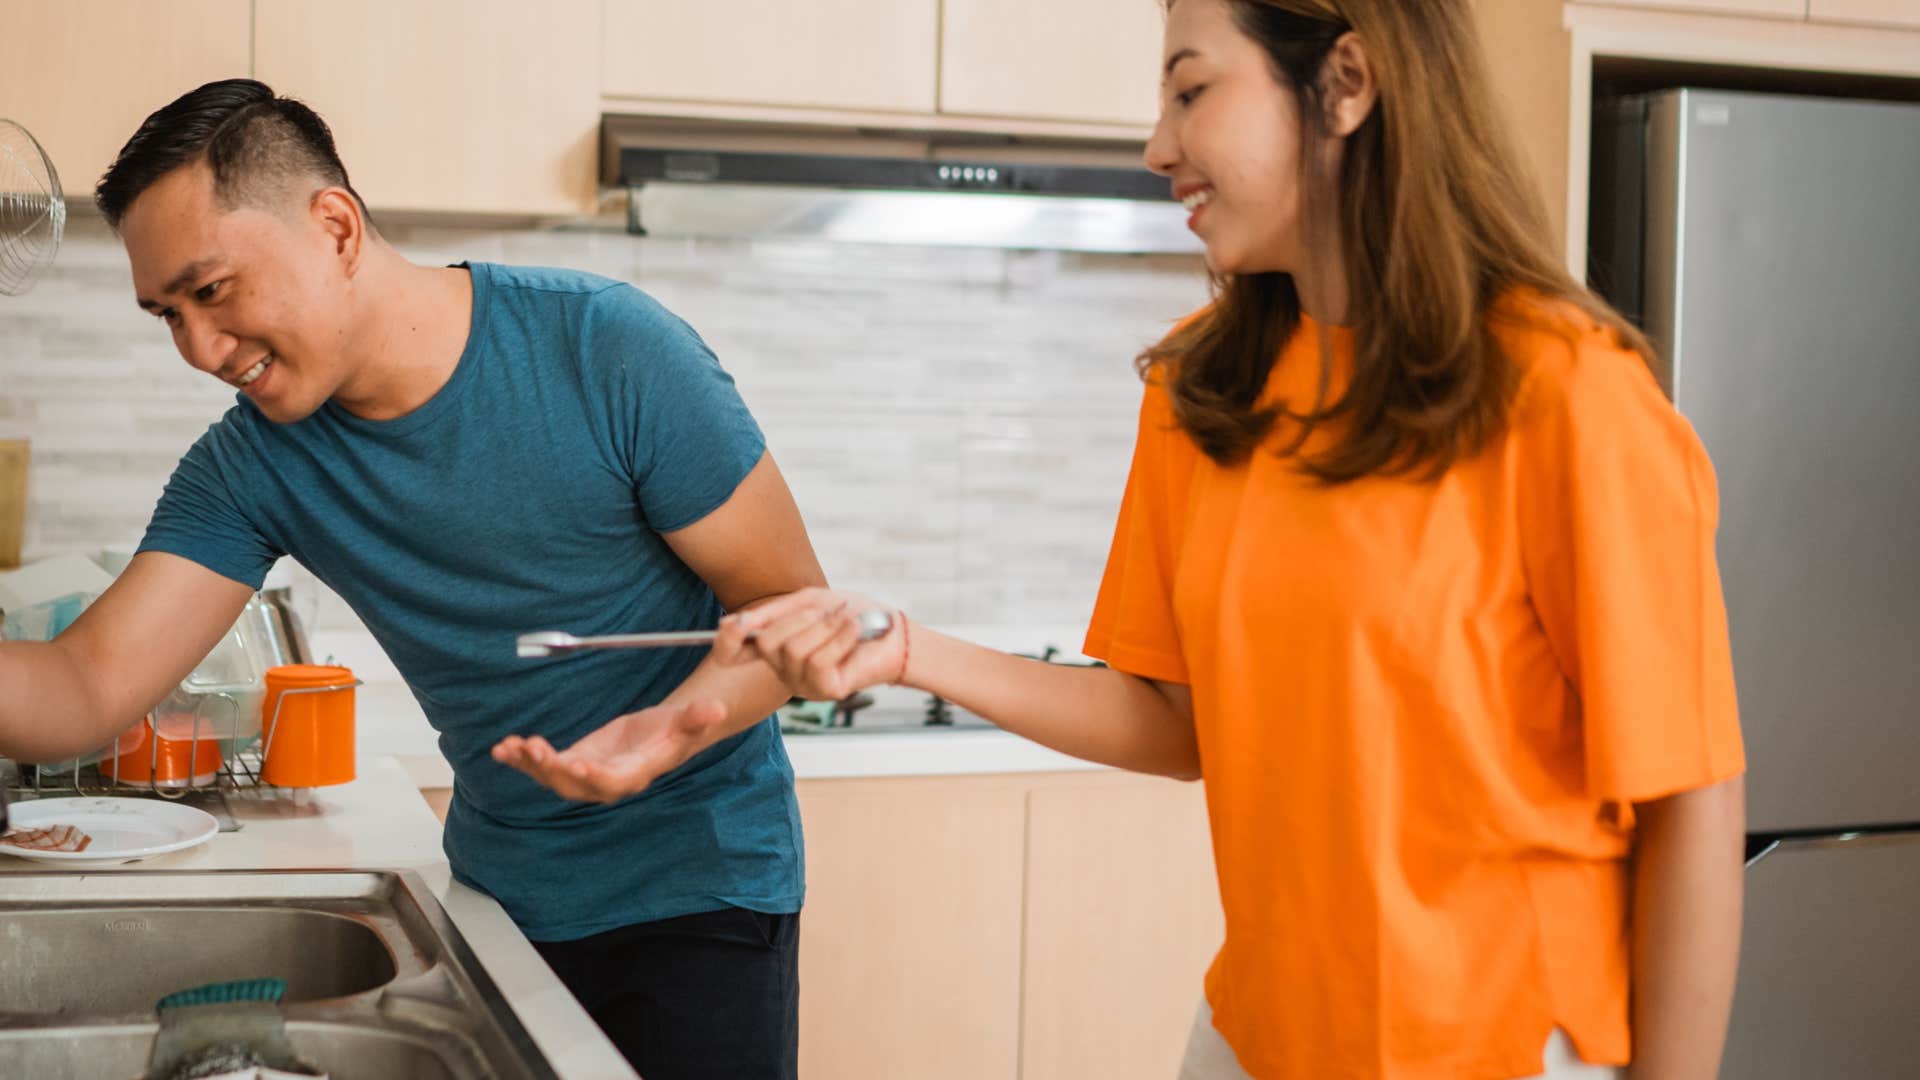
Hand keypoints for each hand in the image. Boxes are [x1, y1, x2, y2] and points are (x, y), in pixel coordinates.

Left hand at [490, 698, 728, 802]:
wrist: (658, 736)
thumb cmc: (674, 730)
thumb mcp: (686, 723)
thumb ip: (697, 719)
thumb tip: (715, 709)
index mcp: (633, 774)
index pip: (612, 781)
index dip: (594, 776)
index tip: (577, 764)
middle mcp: (604, 782)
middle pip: (574, 784)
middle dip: (552, 769)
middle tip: (535, 749)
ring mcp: (584, 776)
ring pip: (552, 777)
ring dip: (530, 763)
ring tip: (511, 747)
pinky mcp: (569, 764)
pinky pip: (541, 766)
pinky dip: (521, 758)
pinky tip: (503, 748)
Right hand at [711, 587, 906, 700]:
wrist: (892, 632)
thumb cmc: (852, 615)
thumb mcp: (809, 603)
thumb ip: (773, 613)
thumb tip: (734, 623)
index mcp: (775, 647)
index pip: (734, 651)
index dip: (727, 641)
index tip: (731, 626)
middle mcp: (783, 669)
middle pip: (768, 642)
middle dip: (801, 618)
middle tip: (829, 611)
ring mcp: (803, 684)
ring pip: (795, 650)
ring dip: (827, 627)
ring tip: (847, 621)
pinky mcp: (825, 691)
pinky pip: (818, 662)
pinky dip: (840, 639)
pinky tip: (854, 632)